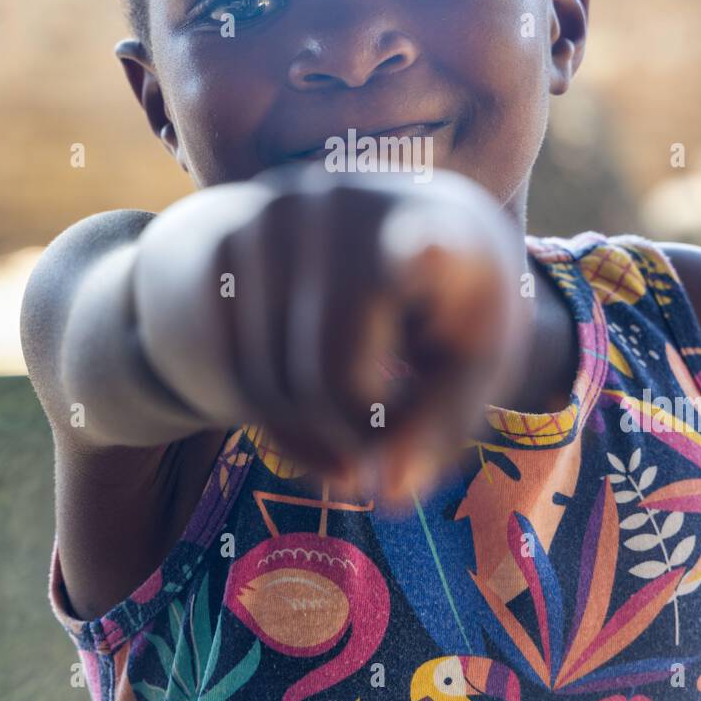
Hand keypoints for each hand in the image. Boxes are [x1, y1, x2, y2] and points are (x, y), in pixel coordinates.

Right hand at [133, 165, 527, 506]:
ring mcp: (278, 219)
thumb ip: (444, 427)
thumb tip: (389, 490)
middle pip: (331, 374)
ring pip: (271, 382)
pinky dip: (277, 421)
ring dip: (317, 436)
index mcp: (443, 230)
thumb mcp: (472, 359)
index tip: (426, 248)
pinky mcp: (228, 243)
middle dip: (359, 436)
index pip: (430, 242)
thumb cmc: (446, 304)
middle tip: (388, 449)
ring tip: (363, 423)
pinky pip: (234, 368)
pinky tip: (317, 416)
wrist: (382, 224)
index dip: (426, 251)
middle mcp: (352, 209)